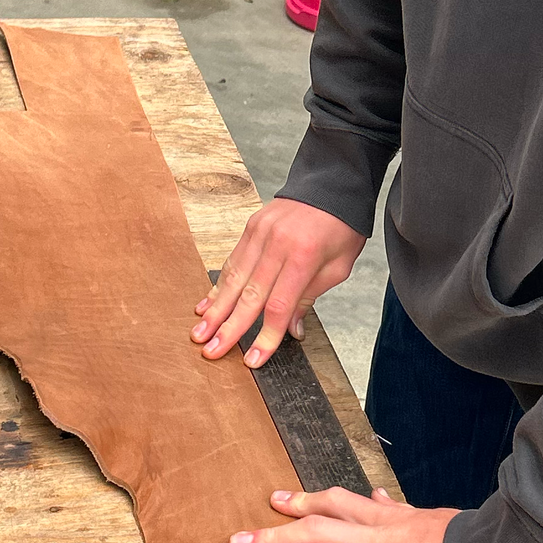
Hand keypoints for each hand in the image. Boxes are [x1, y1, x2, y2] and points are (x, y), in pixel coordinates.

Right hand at [194, 198, 365, 367]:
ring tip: (200, 333)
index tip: (254, 359)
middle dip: (230, 328)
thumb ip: (310, 297)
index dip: (266, 336)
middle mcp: (278, 244)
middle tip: (213, 352)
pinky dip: (217, 286)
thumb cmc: (341, 227)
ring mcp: (260, 233)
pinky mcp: (251, 227)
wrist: (332, 183)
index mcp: (304, 256)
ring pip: (233, 279)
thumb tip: (291, 330)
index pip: (279, 305)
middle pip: (250, 295)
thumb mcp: (338, 266)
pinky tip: (205, 305)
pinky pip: (232, 261)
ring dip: (215, 310)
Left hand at [230, 487, 477, 542]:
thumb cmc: (470, 540)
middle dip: (274, 536)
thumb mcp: (431, 517)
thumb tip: (377, 497)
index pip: (337, 503)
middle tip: (236, 542)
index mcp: (390, 518)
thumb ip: (398, 510)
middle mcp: (379, 539)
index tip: (274, 501)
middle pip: (316, 531)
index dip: (302, 501)